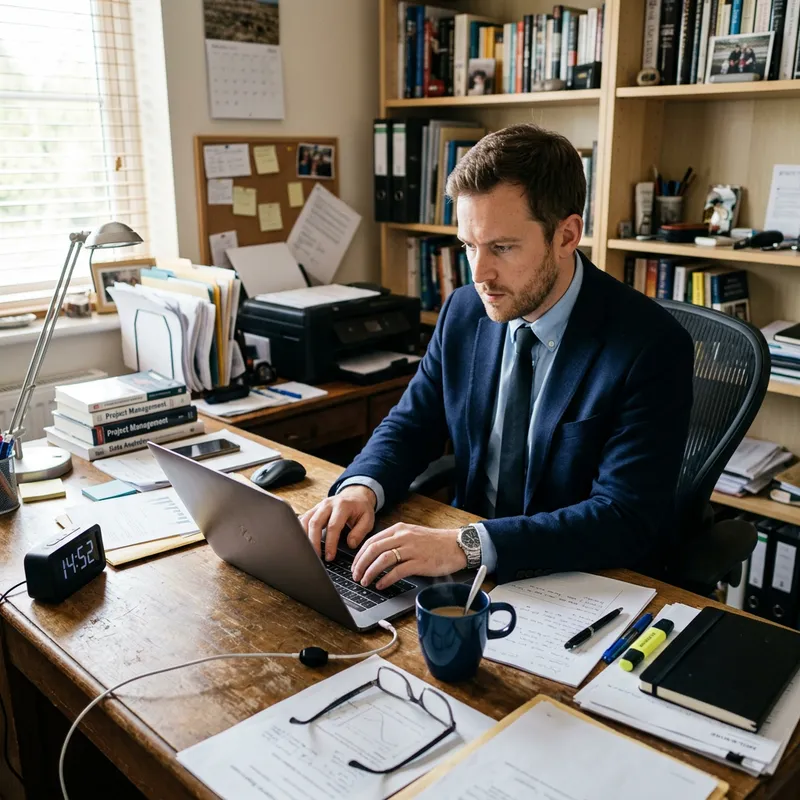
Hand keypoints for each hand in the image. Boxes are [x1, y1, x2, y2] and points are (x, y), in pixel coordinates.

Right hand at [300, 485, 375, 560]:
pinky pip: (303, 519)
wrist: (356, 495)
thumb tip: (350, 544)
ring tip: (307, 552)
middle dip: (314, 542)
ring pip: (306, 520)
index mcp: (342, 506)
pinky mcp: (313, 509)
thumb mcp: (368, 519)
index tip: (330, 556)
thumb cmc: (361, 508)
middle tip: (316, 557)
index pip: (333, 526)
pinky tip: (301, 541)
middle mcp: (328, 504)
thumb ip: (360, 532)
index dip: (330, 543)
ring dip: (304, 537)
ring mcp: (319, 506)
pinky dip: (300, 530)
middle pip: (315, 523)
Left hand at [351, 524, 466, 589]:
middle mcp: (403, 537)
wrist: (456, 545)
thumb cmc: (435, 543)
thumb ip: (395, 541)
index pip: (372, 541)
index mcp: (399, 529)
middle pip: (374, 549)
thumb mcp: (412, 535)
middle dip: (361, 564)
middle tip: (355, 576)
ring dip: (370, 572)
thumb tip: (375, 554)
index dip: (359, 555)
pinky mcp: (420, 562)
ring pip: (383, 559)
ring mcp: (412, 549)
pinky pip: (398, 571)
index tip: (354, 566)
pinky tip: (381, 585)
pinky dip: (386, 579)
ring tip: (365, 582)